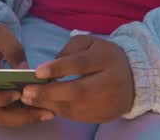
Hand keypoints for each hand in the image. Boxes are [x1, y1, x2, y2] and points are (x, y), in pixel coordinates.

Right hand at [0, 22, 52, 127]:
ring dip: (25, 119)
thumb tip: (26, 70)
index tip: (19, 94)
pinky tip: (41, 111)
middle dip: (22, 116)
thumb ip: (12, 49)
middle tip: (46, 112)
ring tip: (48, 114)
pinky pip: (6, 115)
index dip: (0, 97)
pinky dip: (22, 116)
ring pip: (3, 118)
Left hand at [19, 35, 133, 123]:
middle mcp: (110, 83)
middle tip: (26, 92)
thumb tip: (50, 67)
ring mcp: (108, 103)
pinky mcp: (104, 116)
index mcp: (106, 59)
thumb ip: (69, 51)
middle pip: (78, 91)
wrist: (133, 79)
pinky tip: (44, 105)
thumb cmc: (104, 56)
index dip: (59, 68)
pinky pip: (78, 116)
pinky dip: (59, 111)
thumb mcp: (89, 43)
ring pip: (75, 107)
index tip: (38, 72)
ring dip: (49, 104)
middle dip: (49, 93)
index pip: (81, 64)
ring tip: (29, 99)